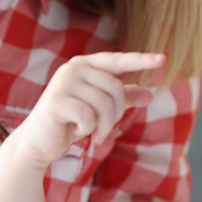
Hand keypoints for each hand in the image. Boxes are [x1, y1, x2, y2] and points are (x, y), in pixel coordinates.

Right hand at [14, 52, 164, 167]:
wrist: (38, 142)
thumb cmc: (70, 122)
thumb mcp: (100, 109)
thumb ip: (122, 99)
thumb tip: (149, 94)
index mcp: (84, 65)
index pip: (117, 60)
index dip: (140, 60)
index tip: (163, 59)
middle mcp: (73, 68)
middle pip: (115, 88)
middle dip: (115, 114)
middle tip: (104, 129)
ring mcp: (63, 82)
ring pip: (104, 104)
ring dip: (104, 126)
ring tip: (94, 134)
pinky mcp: (56, 101)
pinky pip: (88, 116)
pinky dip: (88, 129)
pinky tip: (77, 131)